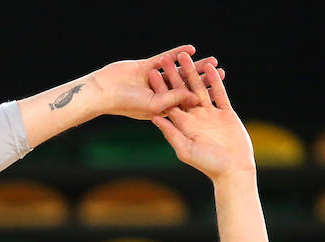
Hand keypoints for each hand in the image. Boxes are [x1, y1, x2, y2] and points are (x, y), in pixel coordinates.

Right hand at [94, 45, 225, 119]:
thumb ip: (176, 99)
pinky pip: (165, 59)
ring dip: (194, 67)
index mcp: (161, 109)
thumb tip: (196, 97)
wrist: (104, 91)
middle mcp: (158, 95)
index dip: (202, 98)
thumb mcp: (155, 105)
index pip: (186, 103)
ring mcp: (152, 81)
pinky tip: (190, 49)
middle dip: (203, 81)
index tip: (218, 93)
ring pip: (178, 72)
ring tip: (211, 60)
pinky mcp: (145, 67)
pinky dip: (176, 53)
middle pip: (186, 87)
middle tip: (221, 73)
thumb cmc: (126, 104)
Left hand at [150, 52, 255, 180]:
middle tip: (165, 58)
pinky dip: (214, 80)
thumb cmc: (208, 164)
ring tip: (186, 56)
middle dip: (174, 75)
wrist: (232, 170)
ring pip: (199, 89)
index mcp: (184, 127)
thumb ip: (171, 133)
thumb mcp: (186, 149)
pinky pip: (219, 93)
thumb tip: (154, 118)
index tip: (151, 72)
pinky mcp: (225, 113)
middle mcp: (195, 119)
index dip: (160, 88)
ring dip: (193, 73)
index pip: (169, 103)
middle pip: (182, 92)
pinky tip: (209, 66)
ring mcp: (210, 115)